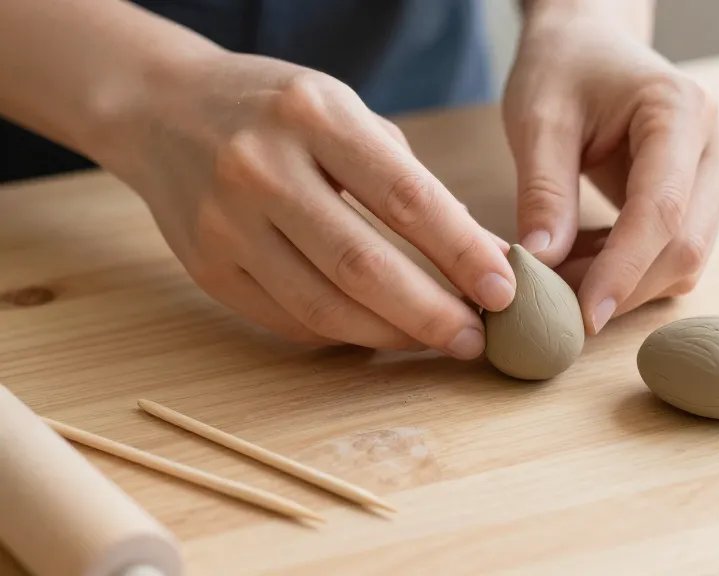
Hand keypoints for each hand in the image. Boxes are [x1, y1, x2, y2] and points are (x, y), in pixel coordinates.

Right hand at [102, 52, 515, 356]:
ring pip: (323, 306)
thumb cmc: (277, 111)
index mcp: (313, 116)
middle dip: (431, 313)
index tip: (504, 290)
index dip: (462, 252)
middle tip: (476, 338)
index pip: (406, 198)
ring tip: (436, 340)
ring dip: (391, 335)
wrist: (161, 110)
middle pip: (363, 266)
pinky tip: (378, 332)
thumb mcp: (348, 114)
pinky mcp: (206, 267)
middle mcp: (261, 168)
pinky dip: (343, 334)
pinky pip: (288, 320)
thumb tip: (479, 253)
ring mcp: (225, 224)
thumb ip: (411, 181)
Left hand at [502, 9, 718, 333]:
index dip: (624, 270)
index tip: (584, 316)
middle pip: (686, 245)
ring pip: (687, 259)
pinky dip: (633, 273)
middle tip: (558, 308)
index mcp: (681, 111)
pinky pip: (677, 253)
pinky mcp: (706, 198)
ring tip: (564, 281)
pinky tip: (586, 262)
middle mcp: (717, 144)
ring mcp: (718, 173)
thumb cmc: (563, 69)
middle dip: (623, 287)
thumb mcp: (538, 119)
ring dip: (627, 286)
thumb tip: (544, 265)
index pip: (662, 210)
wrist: (590, 44)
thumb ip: (543, 190)